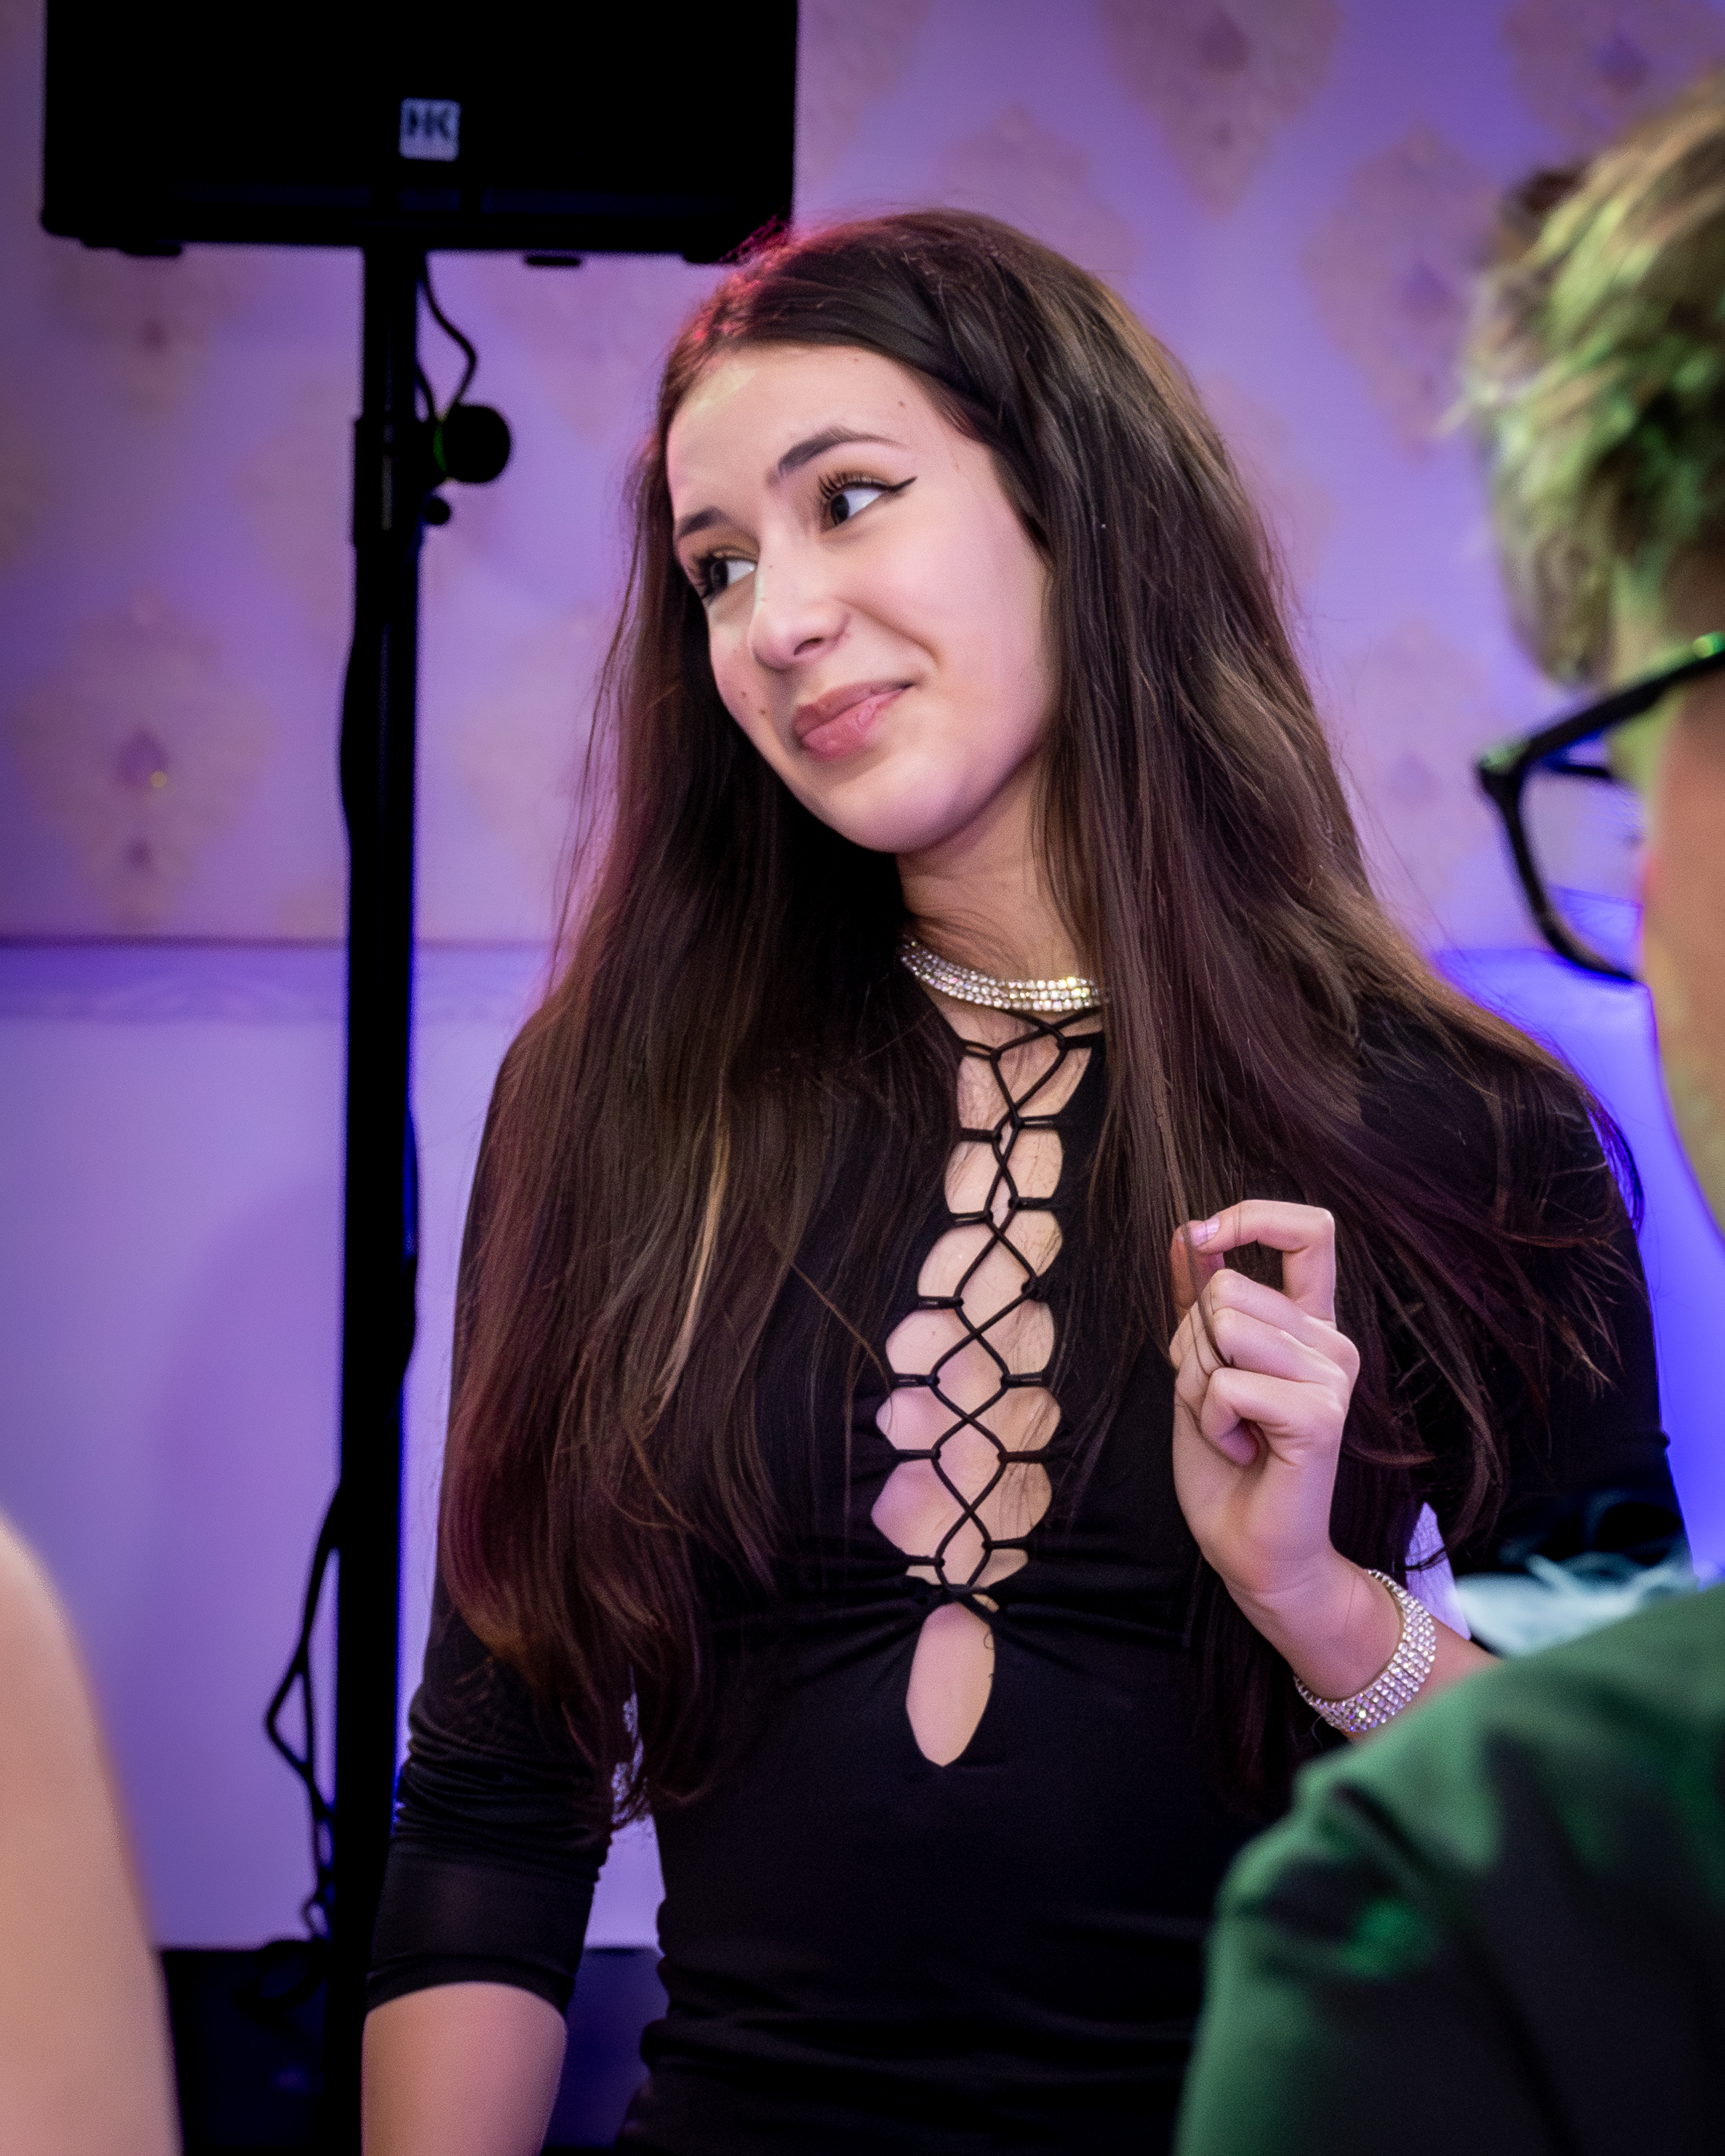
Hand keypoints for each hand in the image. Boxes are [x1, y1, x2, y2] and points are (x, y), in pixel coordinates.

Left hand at [1168, 1201, 1360, 1612]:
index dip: (1252, 1218)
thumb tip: (1186, 1234)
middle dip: (1194, 1345)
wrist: (1252, 1550)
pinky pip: (1228, 1385)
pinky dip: (1212, 1421)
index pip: (1310, 1232)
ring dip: (1201, 1383)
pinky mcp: (1319, 1416)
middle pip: (1227, 1289)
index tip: (1202, 1238)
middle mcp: (1331, 1342)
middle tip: (1221, 1403)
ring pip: (1224, 1329)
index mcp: (1309, 1324)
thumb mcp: (1201, 1368)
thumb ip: (1203, 1303)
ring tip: (1233, 1427)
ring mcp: (1332, 1378)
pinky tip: (1242, 1450)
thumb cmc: (1228, 1465)